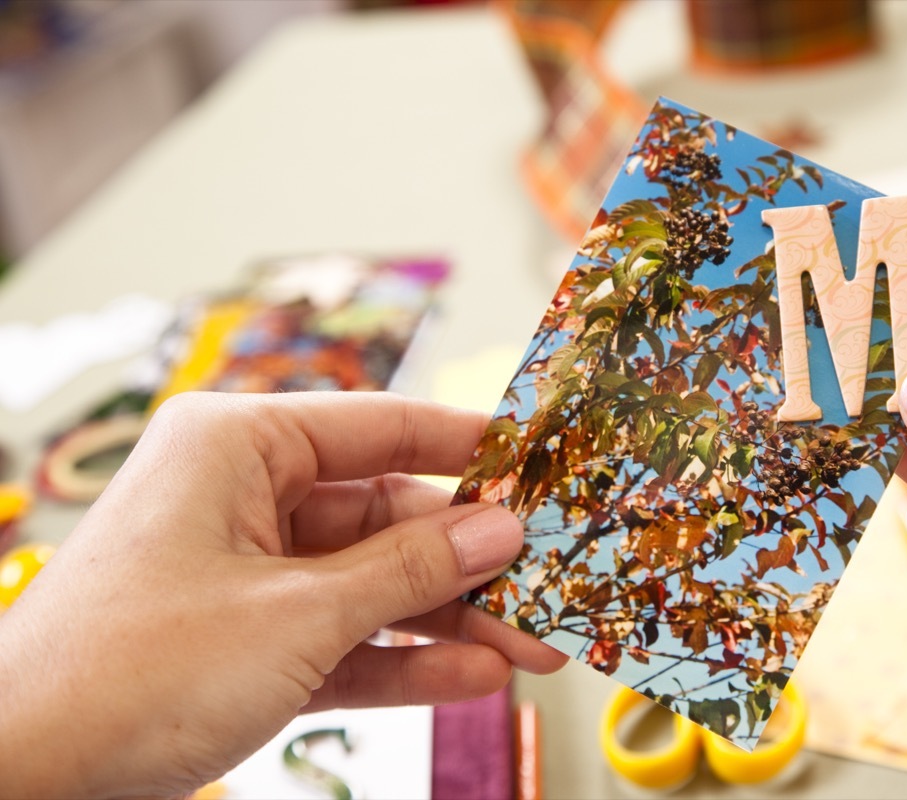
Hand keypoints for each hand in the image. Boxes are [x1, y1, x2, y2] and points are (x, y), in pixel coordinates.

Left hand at [0, 392, 566, 797]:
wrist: (20, 781)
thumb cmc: (126, 671)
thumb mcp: (296, 614)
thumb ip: (408, 570)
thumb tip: (499, 531)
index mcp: (238, 446)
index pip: (381, 426)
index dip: (467, 446)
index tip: (538, 463)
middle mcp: (244, 498)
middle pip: (388, 515)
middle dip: (469, 560)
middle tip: (546, 581)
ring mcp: (247, 573)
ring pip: (373, 582)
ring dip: (449, 618)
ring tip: (530, 644)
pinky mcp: (248, 641)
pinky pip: (345, 637)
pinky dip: (403, 659)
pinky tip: (471, 676)